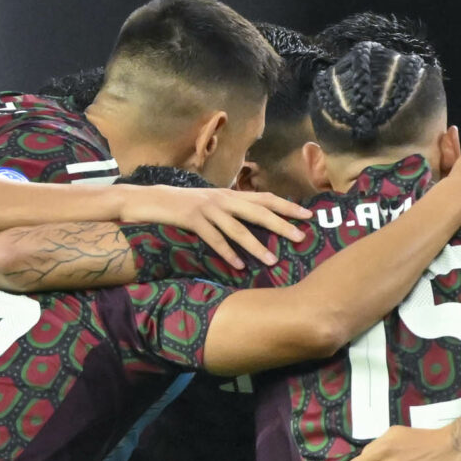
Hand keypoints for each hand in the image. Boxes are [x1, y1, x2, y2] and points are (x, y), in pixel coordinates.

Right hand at [117, 184, 310, 269]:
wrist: (151, 200)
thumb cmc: (184, 205)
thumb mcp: (212, 204)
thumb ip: (233, 211)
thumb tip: (256, 224)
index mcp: (230, 195)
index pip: (265, 198)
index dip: (287, 206)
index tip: (308, 215)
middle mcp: (223, 199)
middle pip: (258, 211)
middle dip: (281, 224)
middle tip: (301, 238)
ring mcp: (208, 209)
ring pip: (237, 228)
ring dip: (256, 245)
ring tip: (272, 260)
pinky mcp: (192, 219)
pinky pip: (213, 238)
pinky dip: (226, 253)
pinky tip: (238, 266)